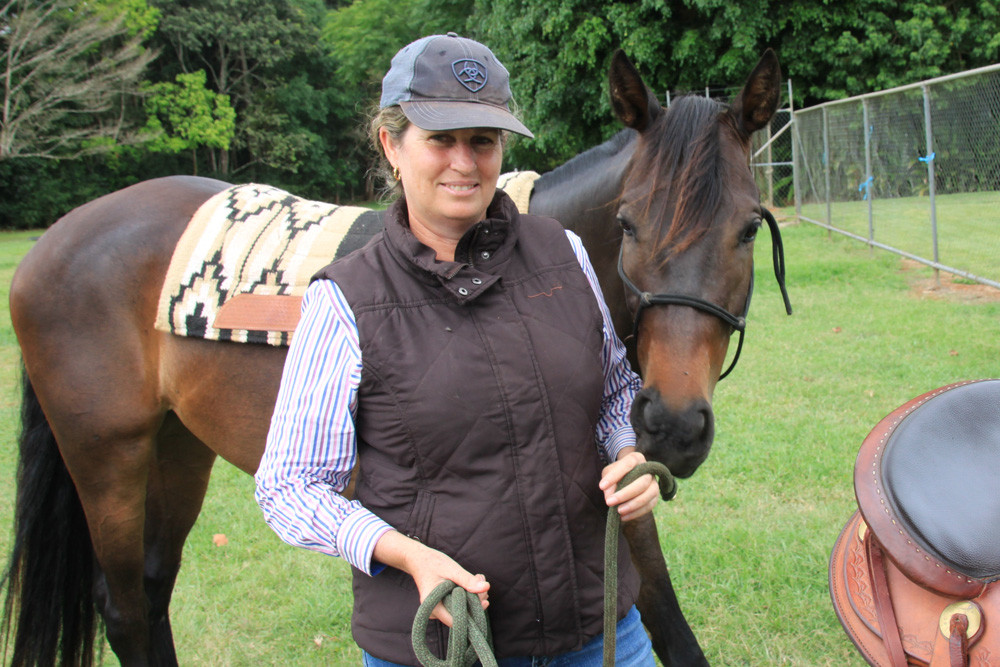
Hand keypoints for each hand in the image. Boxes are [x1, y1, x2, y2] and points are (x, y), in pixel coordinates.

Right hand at [373, 531, 489, 626]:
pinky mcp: (443, 603)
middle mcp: (435, 612)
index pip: (456, 620)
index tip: (484, 601)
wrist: (418, 559)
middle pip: (461, 615)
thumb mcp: (451, 570)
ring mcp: (439, 608)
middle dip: (475, 602)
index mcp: (433, 607)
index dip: (472, 614)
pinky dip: (467, 593)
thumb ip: (467, 580)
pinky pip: (458, 603)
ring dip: (473, 596)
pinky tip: (473, 581)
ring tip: (478, 579)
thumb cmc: (432, 563)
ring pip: (461, 608)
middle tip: (482, 585)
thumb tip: (486, 587)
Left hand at [599, 447, 659, 521]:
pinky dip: (636, 513)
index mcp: (636, 459)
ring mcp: (654, 483)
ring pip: (649, 494)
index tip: (601, 486)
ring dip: (633, 505)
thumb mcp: (609, 472)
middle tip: (609, 502)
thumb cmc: (617, 473)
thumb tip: (609, 497)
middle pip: (642, 482)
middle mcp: (649, 470)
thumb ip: (608, 481)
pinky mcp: (655, 497)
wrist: (630, 476)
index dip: (615, 475)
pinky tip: (624, 517)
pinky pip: (649, 506)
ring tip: (618, 511)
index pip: (627, 464)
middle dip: (625, 494)